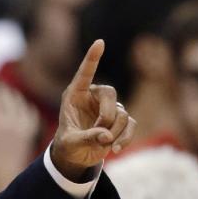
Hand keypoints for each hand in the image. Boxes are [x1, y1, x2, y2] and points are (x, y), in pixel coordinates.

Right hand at [0, 83, 40, 194]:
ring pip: (17, 104)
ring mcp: (19, 125)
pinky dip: (27, 108)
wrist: (7, 170)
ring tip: (9, 92)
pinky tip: (23, 106)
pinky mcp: (29, 130)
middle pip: (3, 99)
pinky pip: (30, 114)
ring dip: (13, 96)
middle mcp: (6, 122)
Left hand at [51, 40, 136, 180]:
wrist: (76, 156)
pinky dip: (125, 138)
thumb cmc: (67, 144)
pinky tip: (115, 149)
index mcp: (75, 95)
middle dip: (106, 115)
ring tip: (102, 144)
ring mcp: (109, 107)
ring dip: (114, 132)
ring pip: (121, 113)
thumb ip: (85, 137)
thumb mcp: (70, 143)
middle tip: (99, 132)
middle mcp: (93, 97)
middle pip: (110, 93)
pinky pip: (130, 124)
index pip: (84, 73)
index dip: (92, 58)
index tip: (99, 42)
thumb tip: (106, 135)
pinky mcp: (120, 120)